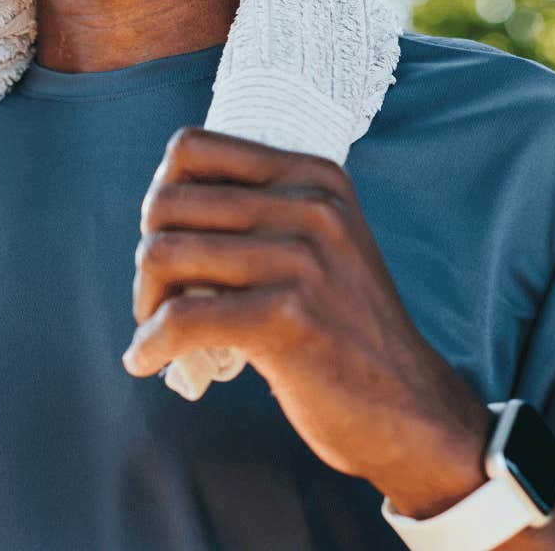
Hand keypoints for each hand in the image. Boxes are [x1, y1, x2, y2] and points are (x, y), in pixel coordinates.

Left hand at [122, 128, 491, 513]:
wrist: (409, 406)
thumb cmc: (343, 328)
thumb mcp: (319, 244)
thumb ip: (259, 212)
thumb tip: (160, 203)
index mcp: (313, 176)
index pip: (192, 148)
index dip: (162, 194)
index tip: (168, 239)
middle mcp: (310, 206)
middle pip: (167, 203)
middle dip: (147, 258)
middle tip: (159, 299)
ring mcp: (301, 260)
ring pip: (164, 254)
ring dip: (145, 300)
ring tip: (156, 330)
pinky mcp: (286, 318)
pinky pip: (181, 318)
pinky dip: (150, 343)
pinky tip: (146, 360)